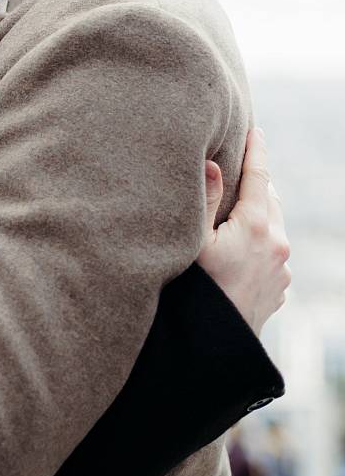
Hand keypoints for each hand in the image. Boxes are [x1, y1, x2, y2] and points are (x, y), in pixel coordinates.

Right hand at [198, 128, 291, 336]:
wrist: (216, 345)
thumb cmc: (197, 292)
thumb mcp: (193, 243)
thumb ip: (204, 200)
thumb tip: (211, 162)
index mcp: (256, 226)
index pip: (259, 176)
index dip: (256, 150)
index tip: (255, 129)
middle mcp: (278, 244)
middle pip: (271, 198)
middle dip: (257, 180)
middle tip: (242, 163)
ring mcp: (283, 268)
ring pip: (275, 225)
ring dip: (260, 212)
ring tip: (238, 206)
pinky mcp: (281, 287)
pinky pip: (274, 252)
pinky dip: (262, 240)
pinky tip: (241, 247)